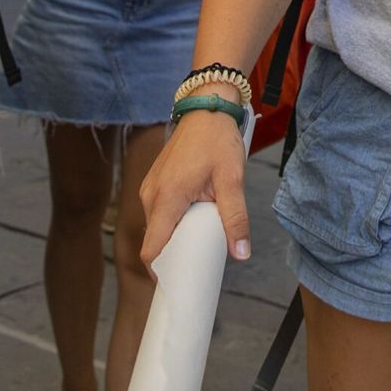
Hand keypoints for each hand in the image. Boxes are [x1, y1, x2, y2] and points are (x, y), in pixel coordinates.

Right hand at [139, 102, 251, 268]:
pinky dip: (172, 220)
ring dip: (174, 236)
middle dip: (173, 255)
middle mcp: (150, 195)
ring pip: (156, 225)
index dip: (161, 271)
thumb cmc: (217, 140)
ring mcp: (149, 187)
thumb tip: (240, 254)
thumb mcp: (232, 180)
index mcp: (166, 198)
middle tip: (199, 262)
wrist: (207, 108)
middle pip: (154, 240)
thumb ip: (235, 218)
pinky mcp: (154, 182)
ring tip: (200, 239)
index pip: (151, 248)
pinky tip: (193, 220)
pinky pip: (158, 211)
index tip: (178, 283)